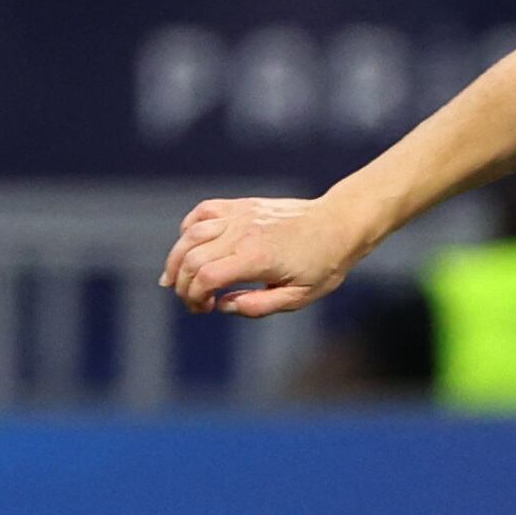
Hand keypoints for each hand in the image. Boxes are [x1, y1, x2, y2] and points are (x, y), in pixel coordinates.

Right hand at [162, 194, 371, 316]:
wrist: (339, 224)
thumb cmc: (323, 264)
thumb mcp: (299, 297)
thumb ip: (258, 306)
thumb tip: (223, 305)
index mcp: (257, 258)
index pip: (205, 276)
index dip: (194, 297)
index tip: (204, 309)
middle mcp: (243, 233)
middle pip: (191, 257)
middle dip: (182, 284)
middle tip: (194, 302)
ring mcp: (241, 215)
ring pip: (190, 234)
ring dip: (176, 259)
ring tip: (176, 279)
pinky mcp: (242, 205)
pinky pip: (203, 212)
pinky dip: (188, 229)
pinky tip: (189, 246)